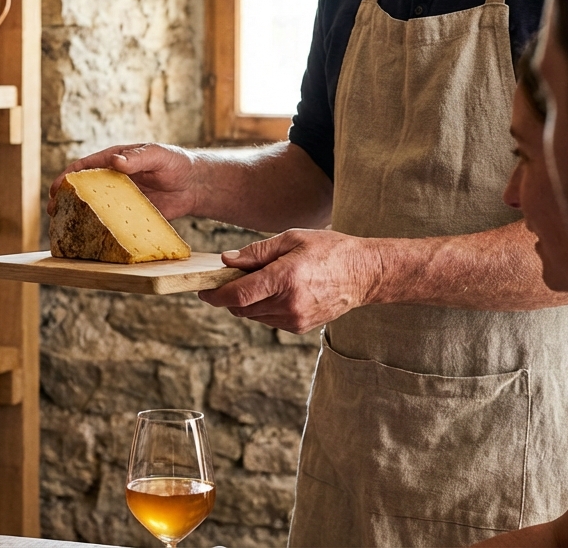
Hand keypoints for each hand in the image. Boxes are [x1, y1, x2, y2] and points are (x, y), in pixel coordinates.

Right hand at [47, 142, 200, 219]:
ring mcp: (120, 199)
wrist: (195, 186)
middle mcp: (112, 181)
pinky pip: (111, 223)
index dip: (67, 177)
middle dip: (64, 198)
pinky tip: (90, 240)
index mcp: (113, 161)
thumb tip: (115, 161)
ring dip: (78, 216)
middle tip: (52, 211)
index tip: (55, 187)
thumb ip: (137, 157)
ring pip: (94, 208)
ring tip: (64, 228)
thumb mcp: (157, 155)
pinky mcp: (129, 216)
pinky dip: (99, 230)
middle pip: (82, 189)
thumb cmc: (175, 163)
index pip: (84, 167)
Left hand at [199, 229, 383, 332]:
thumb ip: (257, 252)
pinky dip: (263, 307)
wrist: (364, 274)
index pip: (238, 294)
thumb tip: (227, 261)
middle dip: (230, 294)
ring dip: (246, 301)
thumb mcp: (292, 239)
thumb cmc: (330, 250)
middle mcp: (288, 304)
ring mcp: (295, 320)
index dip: (215, 295)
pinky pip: (268, 320)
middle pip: (241, 307)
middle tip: (232, 277)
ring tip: (260, 280)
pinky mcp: (300, 327)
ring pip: (253, 316)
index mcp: (285, 278)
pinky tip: (276, 291)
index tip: (203, 291)